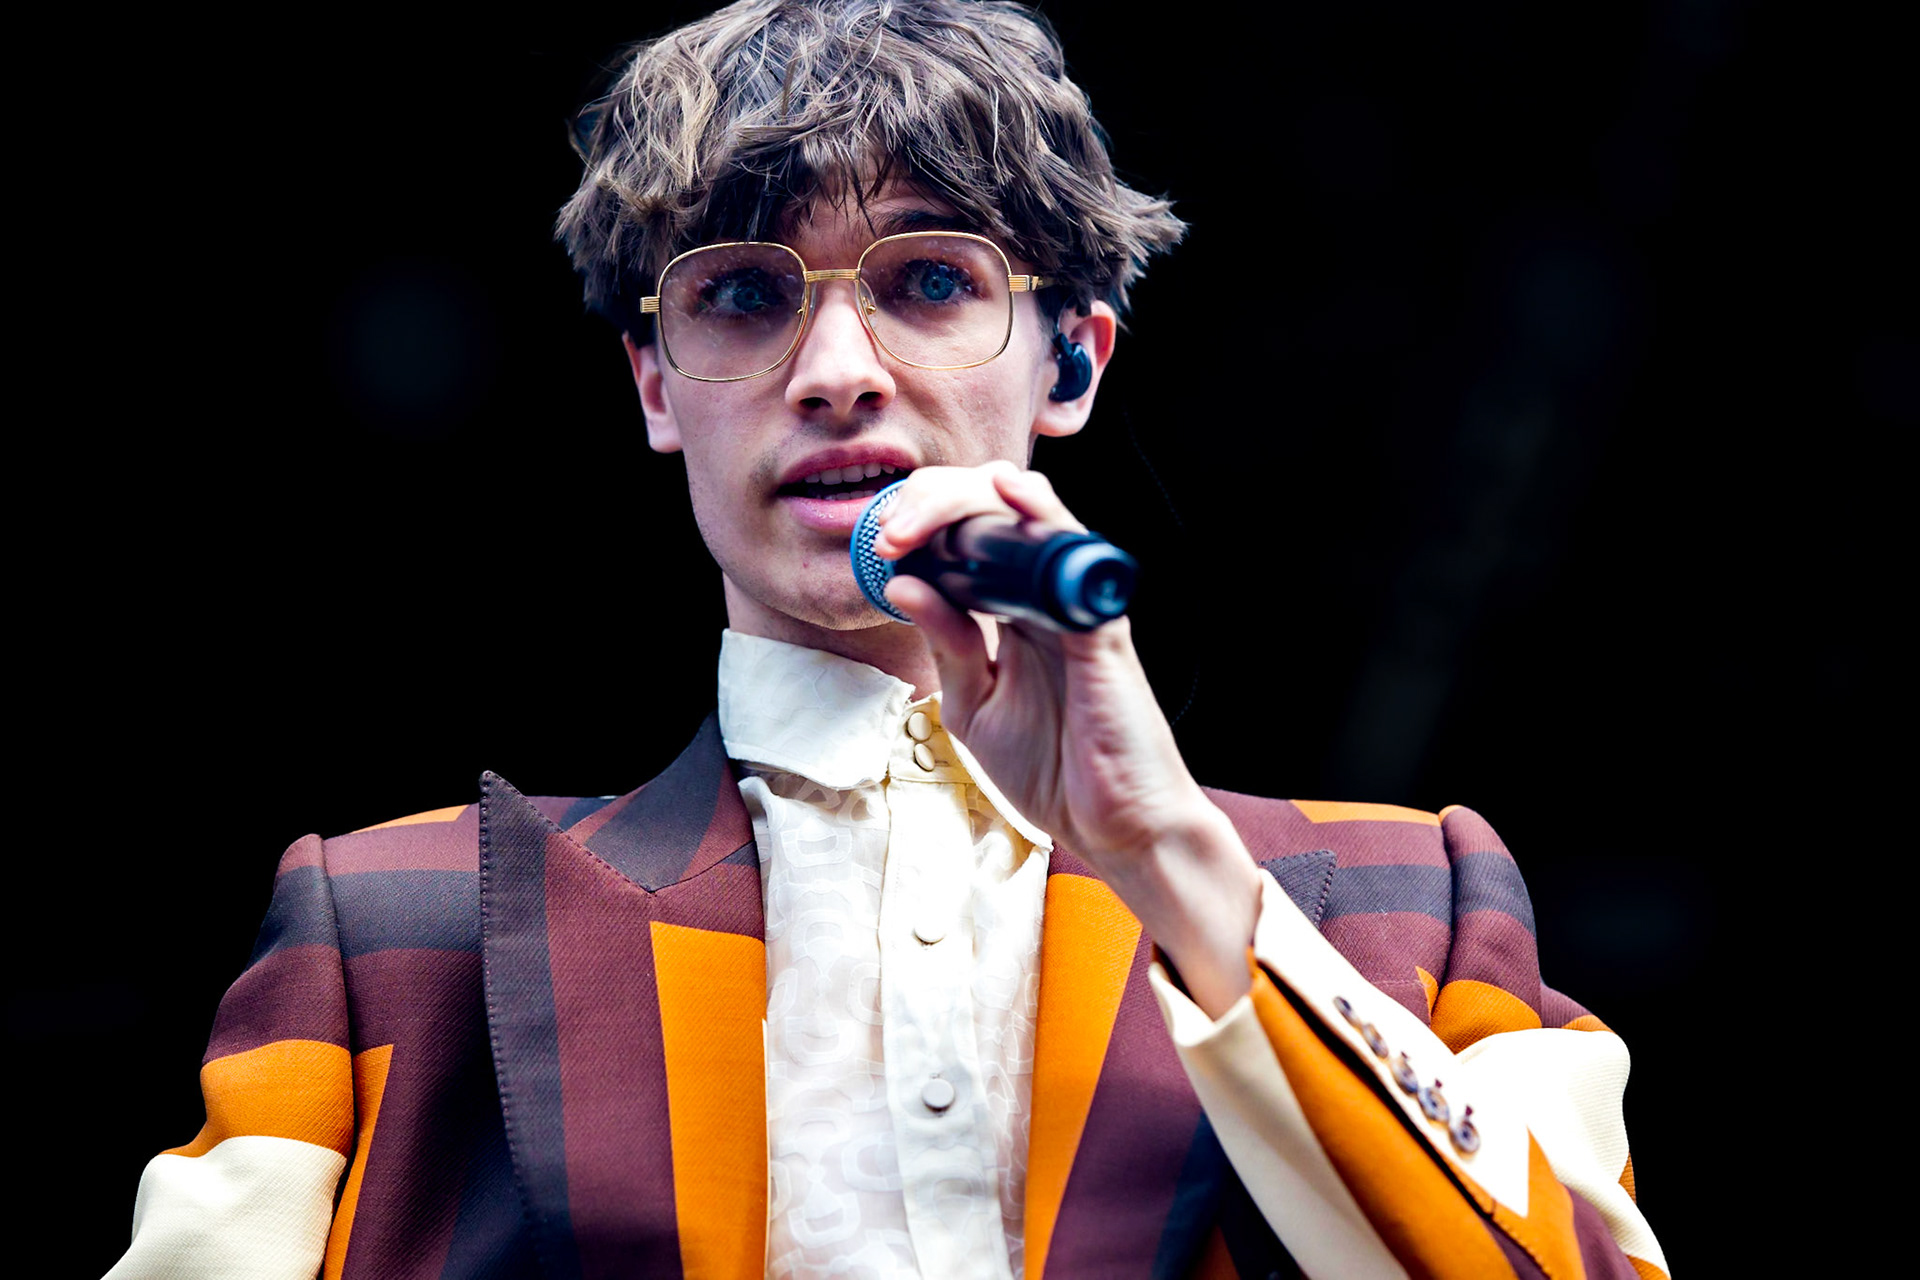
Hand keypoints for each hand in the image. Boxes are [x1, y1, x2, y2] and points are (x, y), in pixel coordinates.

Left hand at [874, 462, 1261, 1015]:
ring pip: (1032, 517)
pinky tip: (1010, 492)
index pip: (967, 540)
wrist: (1116, 827)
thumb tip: (906, 584)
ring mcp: (1075, 608)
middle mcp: (1044, 599)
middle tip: (889, 532)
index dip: (919, 527)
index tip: (877, 546)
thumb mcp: (974, 706)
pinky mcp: (1100, 628)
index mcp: (1012, 614)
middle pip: (992, 513)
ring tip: (921, 509)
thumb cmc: (1054, 767)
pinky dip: (1043, 517)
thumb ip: (946, 645)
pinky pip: (1074, 558)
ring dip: (971, 500)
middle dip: (931, 505)